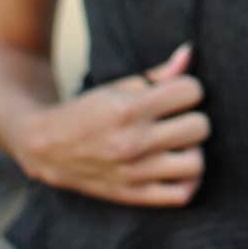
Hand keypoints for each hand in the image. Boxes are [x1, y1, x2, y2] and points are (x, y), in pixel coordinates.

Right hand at [14, 42, 210, 206]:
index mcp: (130, 109)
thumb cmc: (89, 110)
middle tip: (177, 118)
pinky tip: (180, 166)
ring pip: (196, 163)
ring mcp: (135, 173)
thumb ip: (159, 73)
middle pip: (199, 127)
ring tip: (180, 143)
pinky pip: (181, 195)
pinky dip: (189, 181)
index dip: (189, 89)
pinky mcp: (133, 195)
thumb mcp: (120, 85)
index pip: (192, 92)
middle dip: (193, 117)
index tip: (178, 94)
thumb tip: (190, 53)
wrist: (48, 147)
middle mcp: (134, 142)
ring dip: (193, 149)